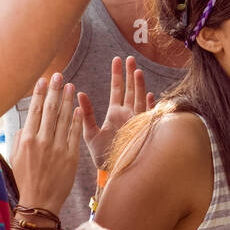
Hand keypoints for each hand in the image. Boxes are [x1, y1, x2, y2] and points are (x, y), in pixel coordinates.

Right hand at [11, 73, 81, 211]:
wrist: (40, 202)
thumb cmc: (25, 180)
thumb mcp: (15, 158)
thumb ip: (19, 139)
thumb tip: (25, 125)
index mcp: (27, 140)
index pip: (35, 111)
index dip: (41, 94)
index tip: (44, 80)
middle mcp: (42, 141)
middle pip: (50, 110)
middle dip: (55, 90)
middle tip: (59, 75)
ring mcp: (58, 148)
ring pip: (64, 118)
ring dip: (68, 100)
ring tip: (71, 86)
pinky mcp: (71, 156)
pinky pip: (74, 133)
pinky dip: (76, 119)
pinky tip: (78, 107)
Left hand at [78, 56, 153, 171]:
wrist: (112, 171)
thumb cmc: (101, 155)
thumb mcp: (90, 133)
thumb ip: (86, 114)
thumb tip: (79, 94)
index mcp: (115, 113)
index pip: (117, 89)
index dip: (118, 75)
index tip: (117, 59)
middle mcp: (128, 114)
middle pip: (131, 90)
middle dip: (130, 74)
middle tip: (129, 58)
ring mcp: (137, 121)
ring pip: (139, 98)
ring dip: (139, 85)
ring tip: (137, 71)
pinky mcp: (143, 130)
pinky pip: (148, 115)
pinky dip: (150, 106)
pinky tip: (151, 96)